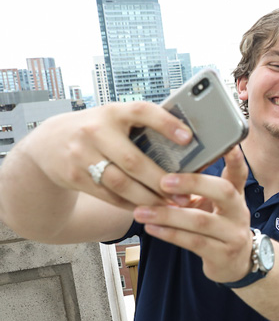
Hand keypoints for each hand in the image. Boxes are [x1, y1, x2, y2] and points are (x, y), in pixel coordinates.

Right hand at [22, 101, 192, 208]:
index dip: (166, 123)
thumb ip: (142, 127)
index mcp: (113, 112)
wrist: (49, 143)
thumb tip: (187, 144)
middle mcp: (95, 131)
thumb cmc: (97, 130)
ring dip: (148, 199)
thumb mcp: (115, 119)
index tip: (188, 137)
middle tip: (183, 195)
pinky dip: (131, 204)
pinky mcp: (75, 177)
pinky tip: (147, 208)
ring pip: (121, 184)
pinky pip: (109, 196)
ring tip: (169, 206)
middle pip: (133, 161)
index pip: (142, 112)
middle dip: (161, 181)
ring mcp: (82, 155)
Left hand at [132, 146, 253, 282]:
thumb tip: (163, 166)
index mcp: (236, 196)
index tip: (228, 144)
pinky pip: (194, 242)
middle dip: (193, 183)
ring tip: (142, 211)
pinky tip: (152, 228)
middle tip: (163, 181)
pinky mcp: (223, 255)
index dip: (235, 158)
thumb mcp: (216, 207)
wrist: (236, 264)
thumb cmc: (218, 228)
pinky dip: (170, 234)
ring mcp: (233, 234)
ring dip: (168, 215)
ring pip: (200, 221)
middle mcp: (239, 212)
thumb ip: (200, 190)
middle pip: (223, 191)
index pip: (239, 172)